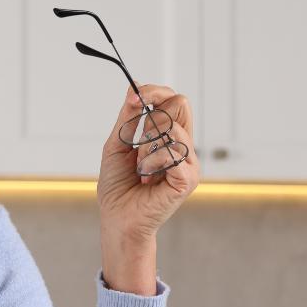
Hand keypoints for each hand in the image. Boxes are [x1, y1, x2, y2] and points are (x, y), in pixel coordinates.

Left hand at [97, 84, 199, 292]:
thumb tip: (134, 89)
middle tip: (137, 144)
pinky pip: (173, 153)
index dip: (155, 92)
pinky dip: (152, 161)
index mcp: (170, 136)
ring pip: (173, 128)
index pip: (174, 100)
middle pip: (180, 105)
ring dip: (146, 147)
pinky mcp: (188, 179)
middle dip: (151, 117)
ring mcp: (189, 163)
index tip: (135, 98)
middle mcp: (184, 146)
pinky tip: (147, 177)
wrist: (117, 217)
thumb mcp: (118, 142)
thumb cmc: (118, 185)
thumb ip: (129, 116)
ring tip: (141, 168)